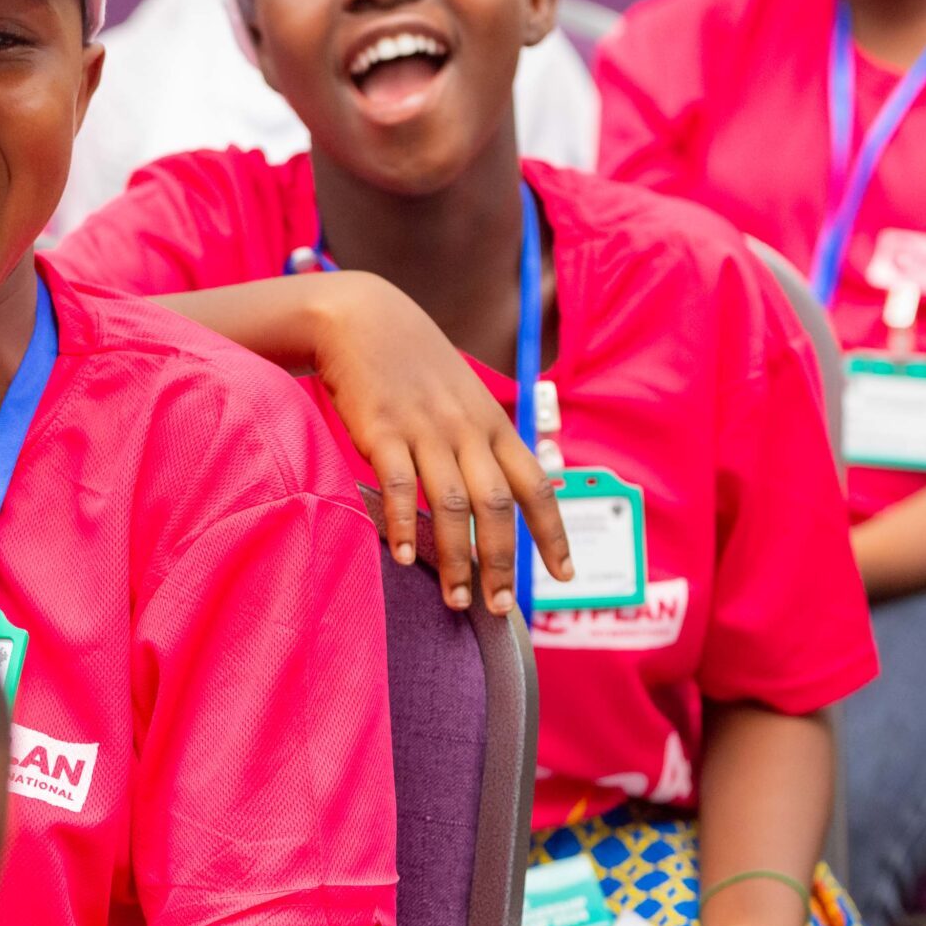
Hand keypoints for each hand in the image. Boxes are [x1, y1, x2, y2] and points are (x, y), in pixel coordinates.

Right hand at [304, 273, 567, 612]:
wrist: (360, 316)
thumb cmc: (411, 362)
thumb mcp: (461, 395)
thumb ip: (479, 440)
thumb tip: (500, 490)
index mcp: (492, 424)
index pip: (536, 486)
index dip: (553, 534)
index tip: (565, 576)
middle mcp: (466, 429)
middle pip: (497, 505)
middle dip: (503, 562)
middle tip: (500, 609)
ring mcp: (425, 429)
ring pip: (452, 504)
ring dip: (457, 557)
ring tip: (456, 599)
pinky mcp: (381, 429)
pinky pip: (399, 485)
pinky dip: (403, 523)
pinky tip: (402, 556)